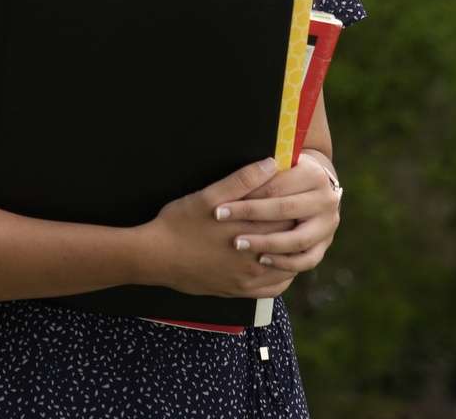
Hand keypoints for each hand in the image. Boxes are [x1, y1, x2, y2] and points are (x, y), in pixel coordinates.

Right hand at [138, 158, 298, 298]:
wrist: (155, 257)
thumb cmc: (178, 223)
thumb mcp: (207, 196)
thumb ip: (241, 180)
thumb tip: (271, 163)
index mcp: (250, 230)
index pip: (288, 216)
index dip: (294, 204)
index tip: (296, 195)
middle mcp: (254, 257)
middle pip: (291, 241)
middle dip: (297, 226)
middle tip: (300, 213)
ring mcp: (248, 278)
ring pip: (288, 266)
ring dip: (293, 251)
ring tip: (292, 236)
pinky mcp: (239, 291)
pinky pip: (274, 289)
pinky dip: (283, 276)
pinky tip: (278, 264)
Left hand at [214, 152, 340, 273]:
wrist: (309, 190)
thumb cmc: (280, 176)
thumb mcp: (272, 168)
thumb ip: (262, 169)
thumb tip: (263, 165)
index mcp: (314, 174)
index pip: (275, 186)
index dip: (246, 195)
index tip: (220, 205)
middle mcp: (327, 199)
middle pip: (284, 209)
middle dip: (250, 215)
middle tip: (222, 221)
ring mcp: (328, 224)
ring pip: (297, 239)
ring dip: (266, 243)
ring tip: (238, 243)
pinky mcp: (324, 244)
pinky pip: (307, 260)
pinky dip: (285, 262)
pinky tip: (262, 259)